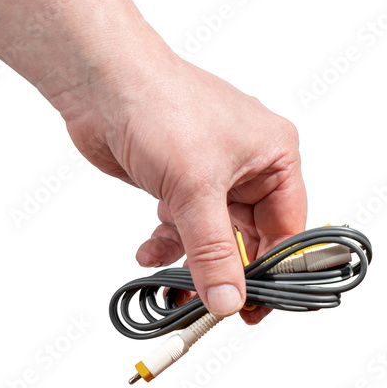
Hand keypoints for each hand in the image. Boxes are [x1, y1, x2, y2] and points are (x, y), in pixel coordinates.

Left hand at [52, 38, 307, 320]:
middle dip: (226, 271)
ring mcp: (213, 174)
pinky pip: (184, 227)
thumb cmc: (159, 105)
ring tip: (174, 287)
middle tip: (214, 305)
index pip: (287, 228)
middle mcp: (250, 166)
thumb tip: (229, 299)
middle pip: (250, 238)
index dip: (273, 271)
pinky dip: (168, 244)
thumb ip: (213, 252)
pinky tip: (149, 254)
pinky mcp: (180, 181)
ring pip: (213, 237)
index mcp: (275, 156)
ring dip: (192, 261)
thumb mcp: (195, 190)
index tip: (255, 307)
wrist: (99, 80)